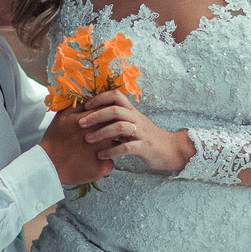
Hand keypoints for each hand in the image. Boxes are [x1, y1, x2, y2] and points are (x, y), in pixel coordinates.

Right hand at [39, 104, 114, 186]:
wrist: (50, 164)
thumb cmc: (55, 139)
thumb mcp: (63, 115)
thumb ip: (80, 104)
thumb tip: (92, 99)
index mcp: (94, 120)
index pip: (110, 113)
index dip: (106, 118)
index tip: (100, 123)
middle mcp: (102, 134)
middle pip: (116, 129)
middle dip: (111, 131)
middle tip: (99, 137)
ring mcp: (105, 151)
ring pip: (116, 146)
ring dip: (109, 147)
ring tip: (93, 150)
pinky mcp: (104, 167)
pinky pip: (110, 163)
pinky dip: (103, 163)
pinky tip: (91, 163)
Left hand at [78, 90, 195, 173]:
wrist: (170, 150)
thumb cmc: (145, 137)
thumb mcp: (131, 125)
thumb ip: (116, 120)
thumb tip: (93, 116)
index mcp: (132, 112)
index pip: (116, 96)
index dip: (100, 98)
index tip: (85, 106)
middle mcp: (137, 119)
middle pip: (115, 110)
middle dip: (95, 116)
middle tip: (80, 124)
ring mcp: (142, 133)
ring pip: (120, 127)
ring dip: (101, 133)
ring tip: (87, 140)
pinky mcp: (145, 147)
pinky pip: (127, 147)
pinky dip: (112, 151)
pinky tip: (101, 155)